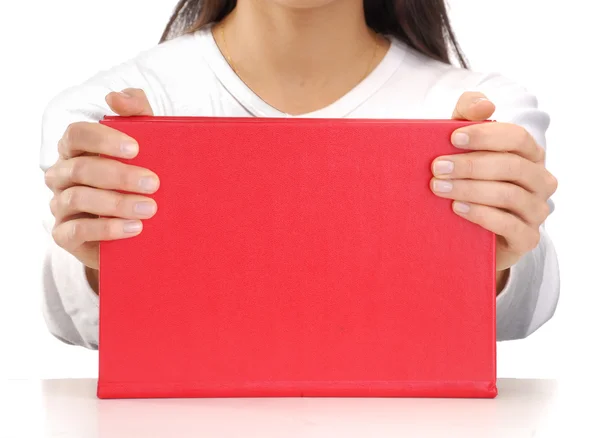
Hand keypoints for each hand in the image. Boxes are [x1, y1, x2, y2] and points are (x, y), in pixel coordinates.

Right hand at [44, 88, 158, 290]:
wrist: (143, 227)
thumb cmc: (140, 179)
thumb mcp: (147, 147)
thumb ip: (136, 115)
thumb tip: (116, 97)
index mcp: (77, 150)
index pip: (77, 134)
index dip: (103, 139)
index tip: (136, 149)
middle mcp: (62, 175)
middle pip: (80, 168)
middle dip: (118, 175)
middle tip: (153, 183)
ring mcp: (60, 205)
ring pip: (78, 198)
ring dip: (116, 203)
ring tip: (150, 208)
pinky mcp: (64, 235)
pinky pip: (76, 230)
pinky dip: (107, 228)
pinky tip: (134, 228)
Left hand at [431, 92, 557, 288]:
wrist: (467, 231)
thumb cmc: (466, 179)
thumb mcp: (462, 146)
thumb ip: (468, 116)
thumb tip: (484, 105)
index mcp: (529, 154)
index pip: (517, 137)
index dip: (485, 136)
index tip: (452, 138)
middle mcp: (540, 180)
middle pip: (512, 166)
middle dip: (471, 165)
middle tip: (436, 168)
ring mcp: (536, 210)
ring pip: (510, 195)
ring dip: (470, 189)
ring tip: (439, 187)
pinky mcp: (527, 238)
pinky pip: (510, 225)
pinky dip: (482, 215)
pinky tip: (457, 209)